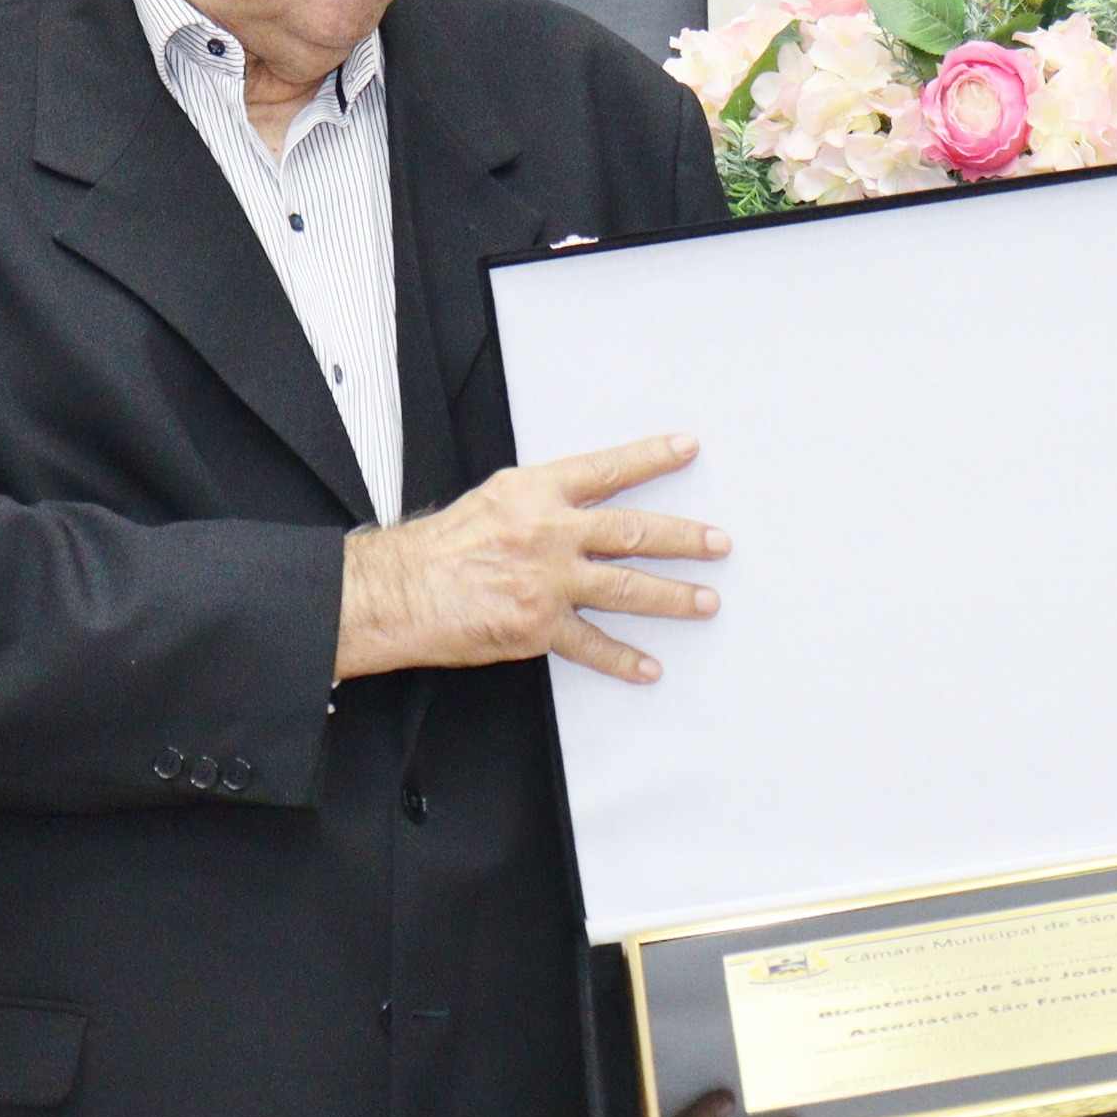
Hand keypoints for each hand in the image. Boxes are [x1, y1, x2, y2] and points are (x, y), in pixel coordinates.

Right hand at [336, 433, 725, 682]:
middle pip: (633, 531)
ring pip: (627, 587)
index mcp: (536, 492)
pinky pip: (592, 644)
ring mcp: (549, 580)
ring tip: (706, 601)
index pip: (607, 469)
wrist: (397, 592)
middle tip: (719, 542)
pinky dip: (623, 659)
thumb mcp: (491, 501)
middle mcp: (550, 532)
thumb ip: (540, 504)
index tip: (687, 449)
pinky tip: (648, 667)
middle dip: (684, 537)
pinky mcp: (539, 625)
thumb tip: (579, 506)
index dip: (651, 457)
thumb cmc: (436, 548)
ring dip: (673, 597)